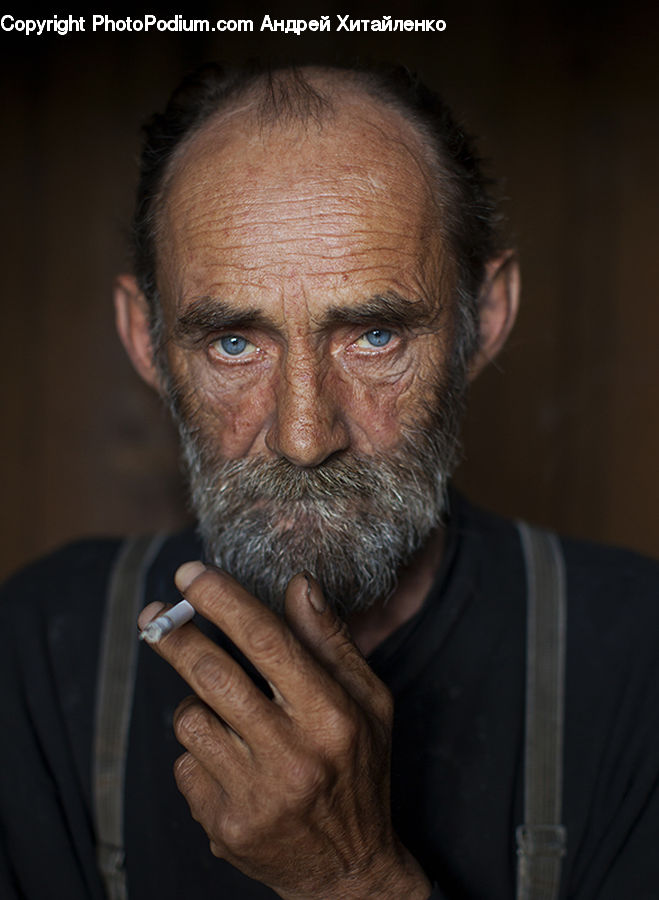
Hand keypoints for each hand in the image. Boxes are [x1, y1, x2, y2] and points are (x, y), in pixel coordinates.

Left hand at [138, 563, 430, 899]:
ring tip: (220, 709)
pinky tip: (227, 760)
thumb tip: (299, 583)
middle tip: (154, 614)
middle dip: (176, 636)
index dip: (224, 600)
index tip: (190, 573)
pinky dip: (197, 751)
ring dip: (194, 702)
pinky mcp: (226, 826)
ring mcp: (256, 796)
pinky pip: (185, 765)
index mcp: (333, 717)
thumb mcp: (368, 702)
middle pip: (214, 676)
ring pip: (190, 720)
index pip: (268, 642)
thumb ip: (331, 641)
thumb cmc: (359, 769)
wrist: (347, 871)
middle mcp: (294, 757)